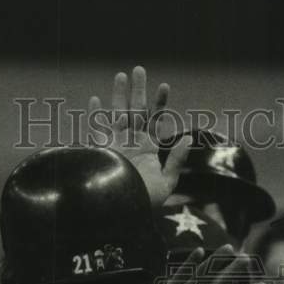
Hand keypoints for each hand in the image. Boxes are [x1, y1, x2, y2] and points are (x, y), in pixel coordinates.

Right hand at [88, 66, 189, 207]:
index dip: (160, 103)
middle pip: (134, 111)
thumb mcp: (167, 182)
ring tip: (122, 75)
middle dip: (137, 90)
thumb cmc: (146, 202)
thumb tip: (188, 137)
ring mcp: (115, 145)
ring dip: (119, 95)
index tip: (165, 85)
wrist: (124, 214)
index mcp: (147, 149)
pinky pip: (96, 130)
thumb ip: (176, 159)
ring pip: (117, 114)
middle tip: (139, 69)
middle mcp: (130, 143)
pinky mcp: (101, 152)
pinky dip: (95, 116)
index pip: (154, 120)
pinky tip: (95, 100)